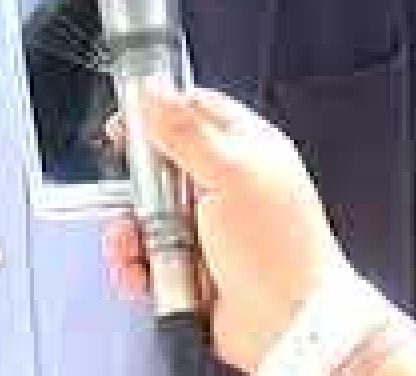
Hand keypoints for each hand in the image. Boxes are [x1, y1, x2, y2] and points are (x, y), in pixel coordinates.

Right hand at [103, 84, 349, 371]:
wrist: (291, 326)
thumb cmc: (279, 250)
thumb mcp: (228, 174)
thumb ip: (184, 130)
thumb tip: (152, 90)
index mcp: (246, 149)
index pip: (193, 110)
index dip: (156, 115)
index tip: (125, 127)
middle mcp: (226, 186)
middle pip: (160, 167)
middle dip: (137, 187)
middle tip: (140, 199)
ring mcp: (209, 228)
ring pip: (148, 216)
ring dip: (133, 233)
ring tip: (138, 246)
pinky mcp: (193, 266)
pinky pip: (148, 257)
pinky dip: (139, 267)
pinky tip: (145, 273)